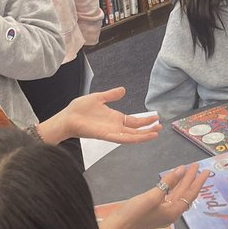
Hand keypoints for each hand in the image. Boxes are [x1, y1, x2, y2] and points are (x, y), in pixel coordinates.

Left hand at [44, 87, 161, 144]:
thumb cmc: (79, 109)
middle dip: (148, 129)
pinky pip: (123, 139)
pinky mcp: (107, 136)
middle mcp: (115, 127)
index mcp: (115, 118)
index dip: (145, 120)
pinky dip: (134, 139)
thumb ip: (111, 95)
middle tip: (160, 126)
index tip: (156, 117)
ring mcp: (112, 132)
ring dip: (144, 135)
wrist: (67, 117)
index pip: (134, 121)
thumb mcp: (99, 98)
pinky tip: (143, 137)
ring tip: (156, 133)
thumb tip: (123, 90)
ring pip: (132, 136)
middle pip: (136, 130)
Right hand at [97, 162, 209, 228]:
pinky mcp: (154, 211)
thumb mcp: (152, 196)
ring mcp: (162, 213)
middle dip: (191, 179)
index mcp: (173, 212)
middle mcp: (170, 214)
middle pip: (184, 194)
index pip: (190, 194)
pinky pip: (168, 196)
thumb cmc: (134, 214)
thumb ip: (168, 182)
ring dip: (182, 182)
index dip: (198, 181)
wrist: (117, 226)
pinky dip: (172, 187)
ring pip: (176, 195)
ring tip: (187, 170)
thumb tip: (182, 170)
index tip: (206, 171)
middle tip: (198, 166)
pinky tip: (172, 181)